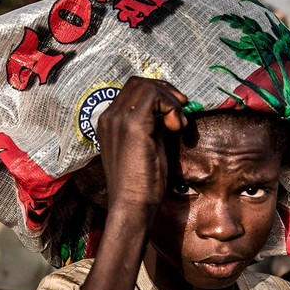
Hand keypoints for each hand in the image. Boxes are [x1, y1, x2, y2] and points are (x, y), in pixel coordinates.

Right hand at [94, 77, 188, 221]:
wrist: (132, 206)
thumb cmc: (141, 183)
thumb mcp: (148, 145)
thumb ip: (154, 124)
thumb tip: (171, 109)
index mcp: (109, 122)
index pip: (132, 90)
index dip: (158, 94)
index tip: (175, 111)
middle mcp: (109, 117)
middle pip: (138, 83)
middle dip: (165, 91)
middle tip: (181, 110)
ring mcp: (118, 120)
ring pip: (147, 86)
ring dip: (169, 100)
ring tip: (178, 124)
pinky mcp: (132, 126)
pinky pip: (154, 97)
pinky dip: (171, 107)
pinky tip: (176, 128)